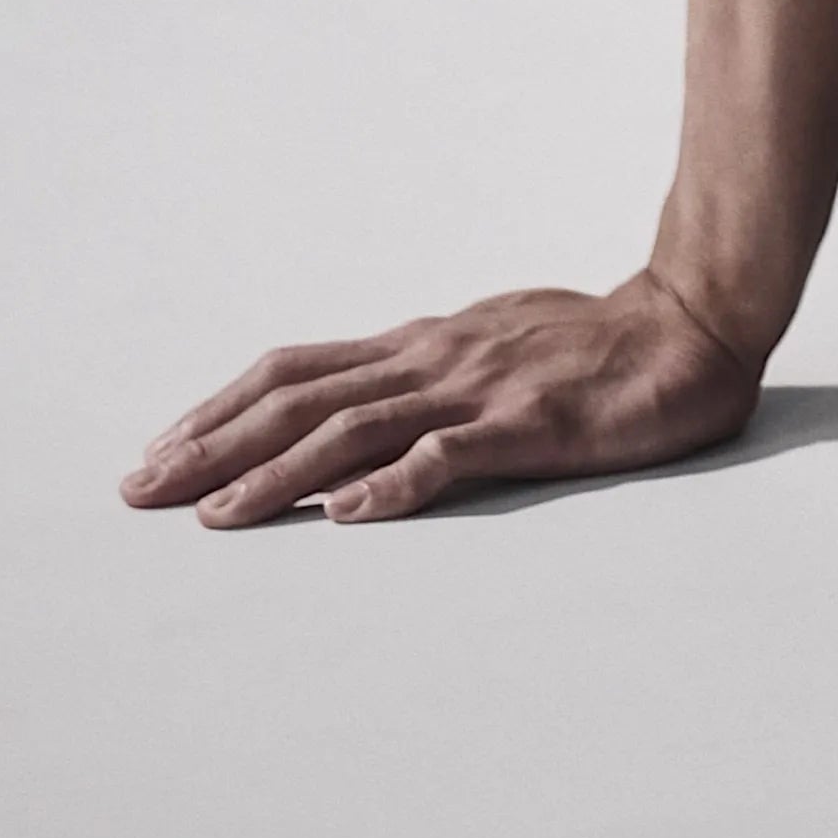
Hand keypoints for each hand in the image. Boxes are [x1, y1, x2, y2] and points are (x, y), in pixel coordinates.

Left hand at [119, 269, 762, 527]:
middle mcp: (434, 359)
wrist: (695, 323)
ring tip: (215, 515)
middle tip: (143, 490)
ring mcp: (480, 391)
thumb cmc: (597, 341)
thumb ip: (428, 373)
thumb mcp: (492, 342)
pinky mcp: (532, 425)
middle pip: (302, 400)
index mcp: (423, 345)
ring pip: (357, 429)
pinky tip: (349, 512)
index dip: (221, 409)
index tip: (160, 451)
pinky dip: (395, 483)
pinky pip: (453, 455)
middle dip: (215, 446)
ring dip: (277, 473)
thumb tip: (360, 411)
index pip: (297, 371)